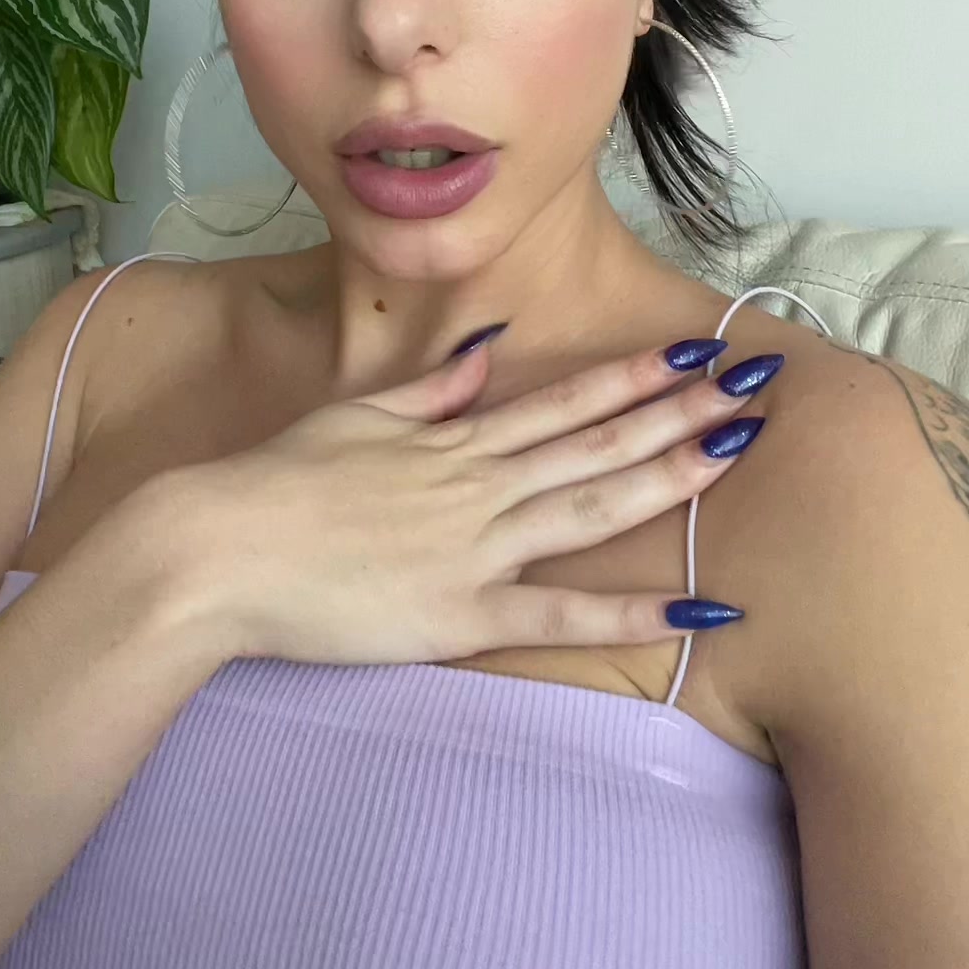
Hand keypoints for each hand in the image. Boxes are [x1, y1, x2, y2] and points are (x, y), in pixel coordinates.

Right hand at [178, 335, 775, 665]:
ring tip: (734, 452)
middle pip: (596, 442)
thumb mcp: (356, 415)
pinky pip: (557, 615)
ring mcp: (474, 547)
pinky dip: (626, 611)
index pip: (564, 400)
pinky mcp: (459, 615)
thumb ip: (432, 390)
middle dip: (679, 412)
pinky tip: (692, 607)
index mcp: (455, 440)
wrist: (218, 549)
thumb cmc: (276, 482)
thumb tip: (489, 352)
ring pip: (590, 506)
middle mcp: (479, 484)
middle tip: (751, 388)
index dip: (635, 376)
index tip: (694, 352)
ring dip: (667, 477)